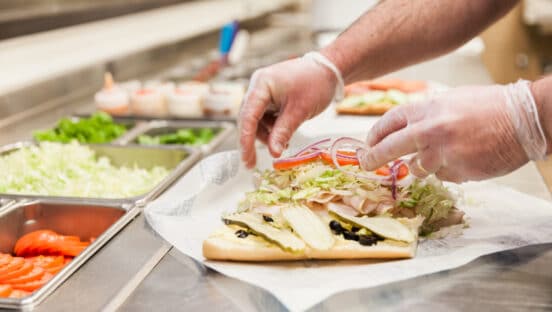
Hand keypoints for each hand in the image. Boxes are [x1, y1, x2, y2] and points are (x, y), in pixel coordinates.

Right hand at [239, 57, 336, 167]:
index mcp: (261, 85)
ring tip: (283, 144)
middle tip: (253, 162)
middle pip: (248, 119)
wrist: (329, 69)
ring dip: (267, 135)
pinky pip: (265, 117)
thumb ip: (283, 132)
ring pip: (256, 121)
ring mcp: (263, 92)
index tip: (247, 160)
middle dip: (253, 140)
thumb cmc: (315, 84)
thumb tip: (273, 153)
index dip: (245, 140)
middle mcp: (257, 87)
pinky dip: (273, 129)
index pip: (247, 116)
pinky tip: (285, 135)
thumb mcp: (299, 111)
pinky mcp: (270, 97)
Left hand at [358, 82, 546, 182]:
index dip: (375, 134)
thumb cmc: (490, 107)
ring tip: (447, 152)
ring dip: (425, 165)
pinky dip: (449, 170)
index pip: (389, 122)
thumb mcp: (451, 101)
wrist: (524, 119)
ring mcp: (442, 153)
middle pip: (389, 148)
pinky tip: (466, 157)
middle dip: (373, 158)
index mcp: (427, 108)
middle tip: (366, 164)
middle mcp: (429, 130)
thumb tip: (404, 130)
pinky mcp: (457, 171)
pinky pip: (443, 176)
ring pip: (418, 168)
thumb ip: (426, 115)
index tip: (368, 143)